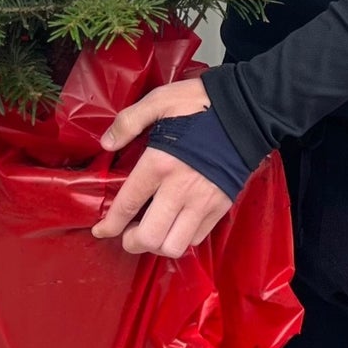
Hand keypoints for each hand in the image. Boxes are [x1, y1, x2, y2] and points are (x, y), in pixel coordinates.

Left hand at [90, 77, 232, 256]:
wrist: (246, 110)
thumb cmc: (200, 103)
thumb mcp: (159, 100)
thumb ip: (128, 121)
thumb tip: (107, 144)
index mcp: (160, 163)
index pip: (127, 205)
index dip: (110, 225)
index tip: (101, 230)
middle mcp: (180, 189)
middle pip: (150, 238)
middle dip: (132, 242)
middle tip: (128, 234)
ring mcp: (203, 201)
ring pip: (175, 246)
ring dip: (158, 246)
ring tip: (152, 232)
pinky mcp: (221, 206)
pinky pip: (197, 238)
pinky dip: (181, 239)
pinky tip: (175, 225)